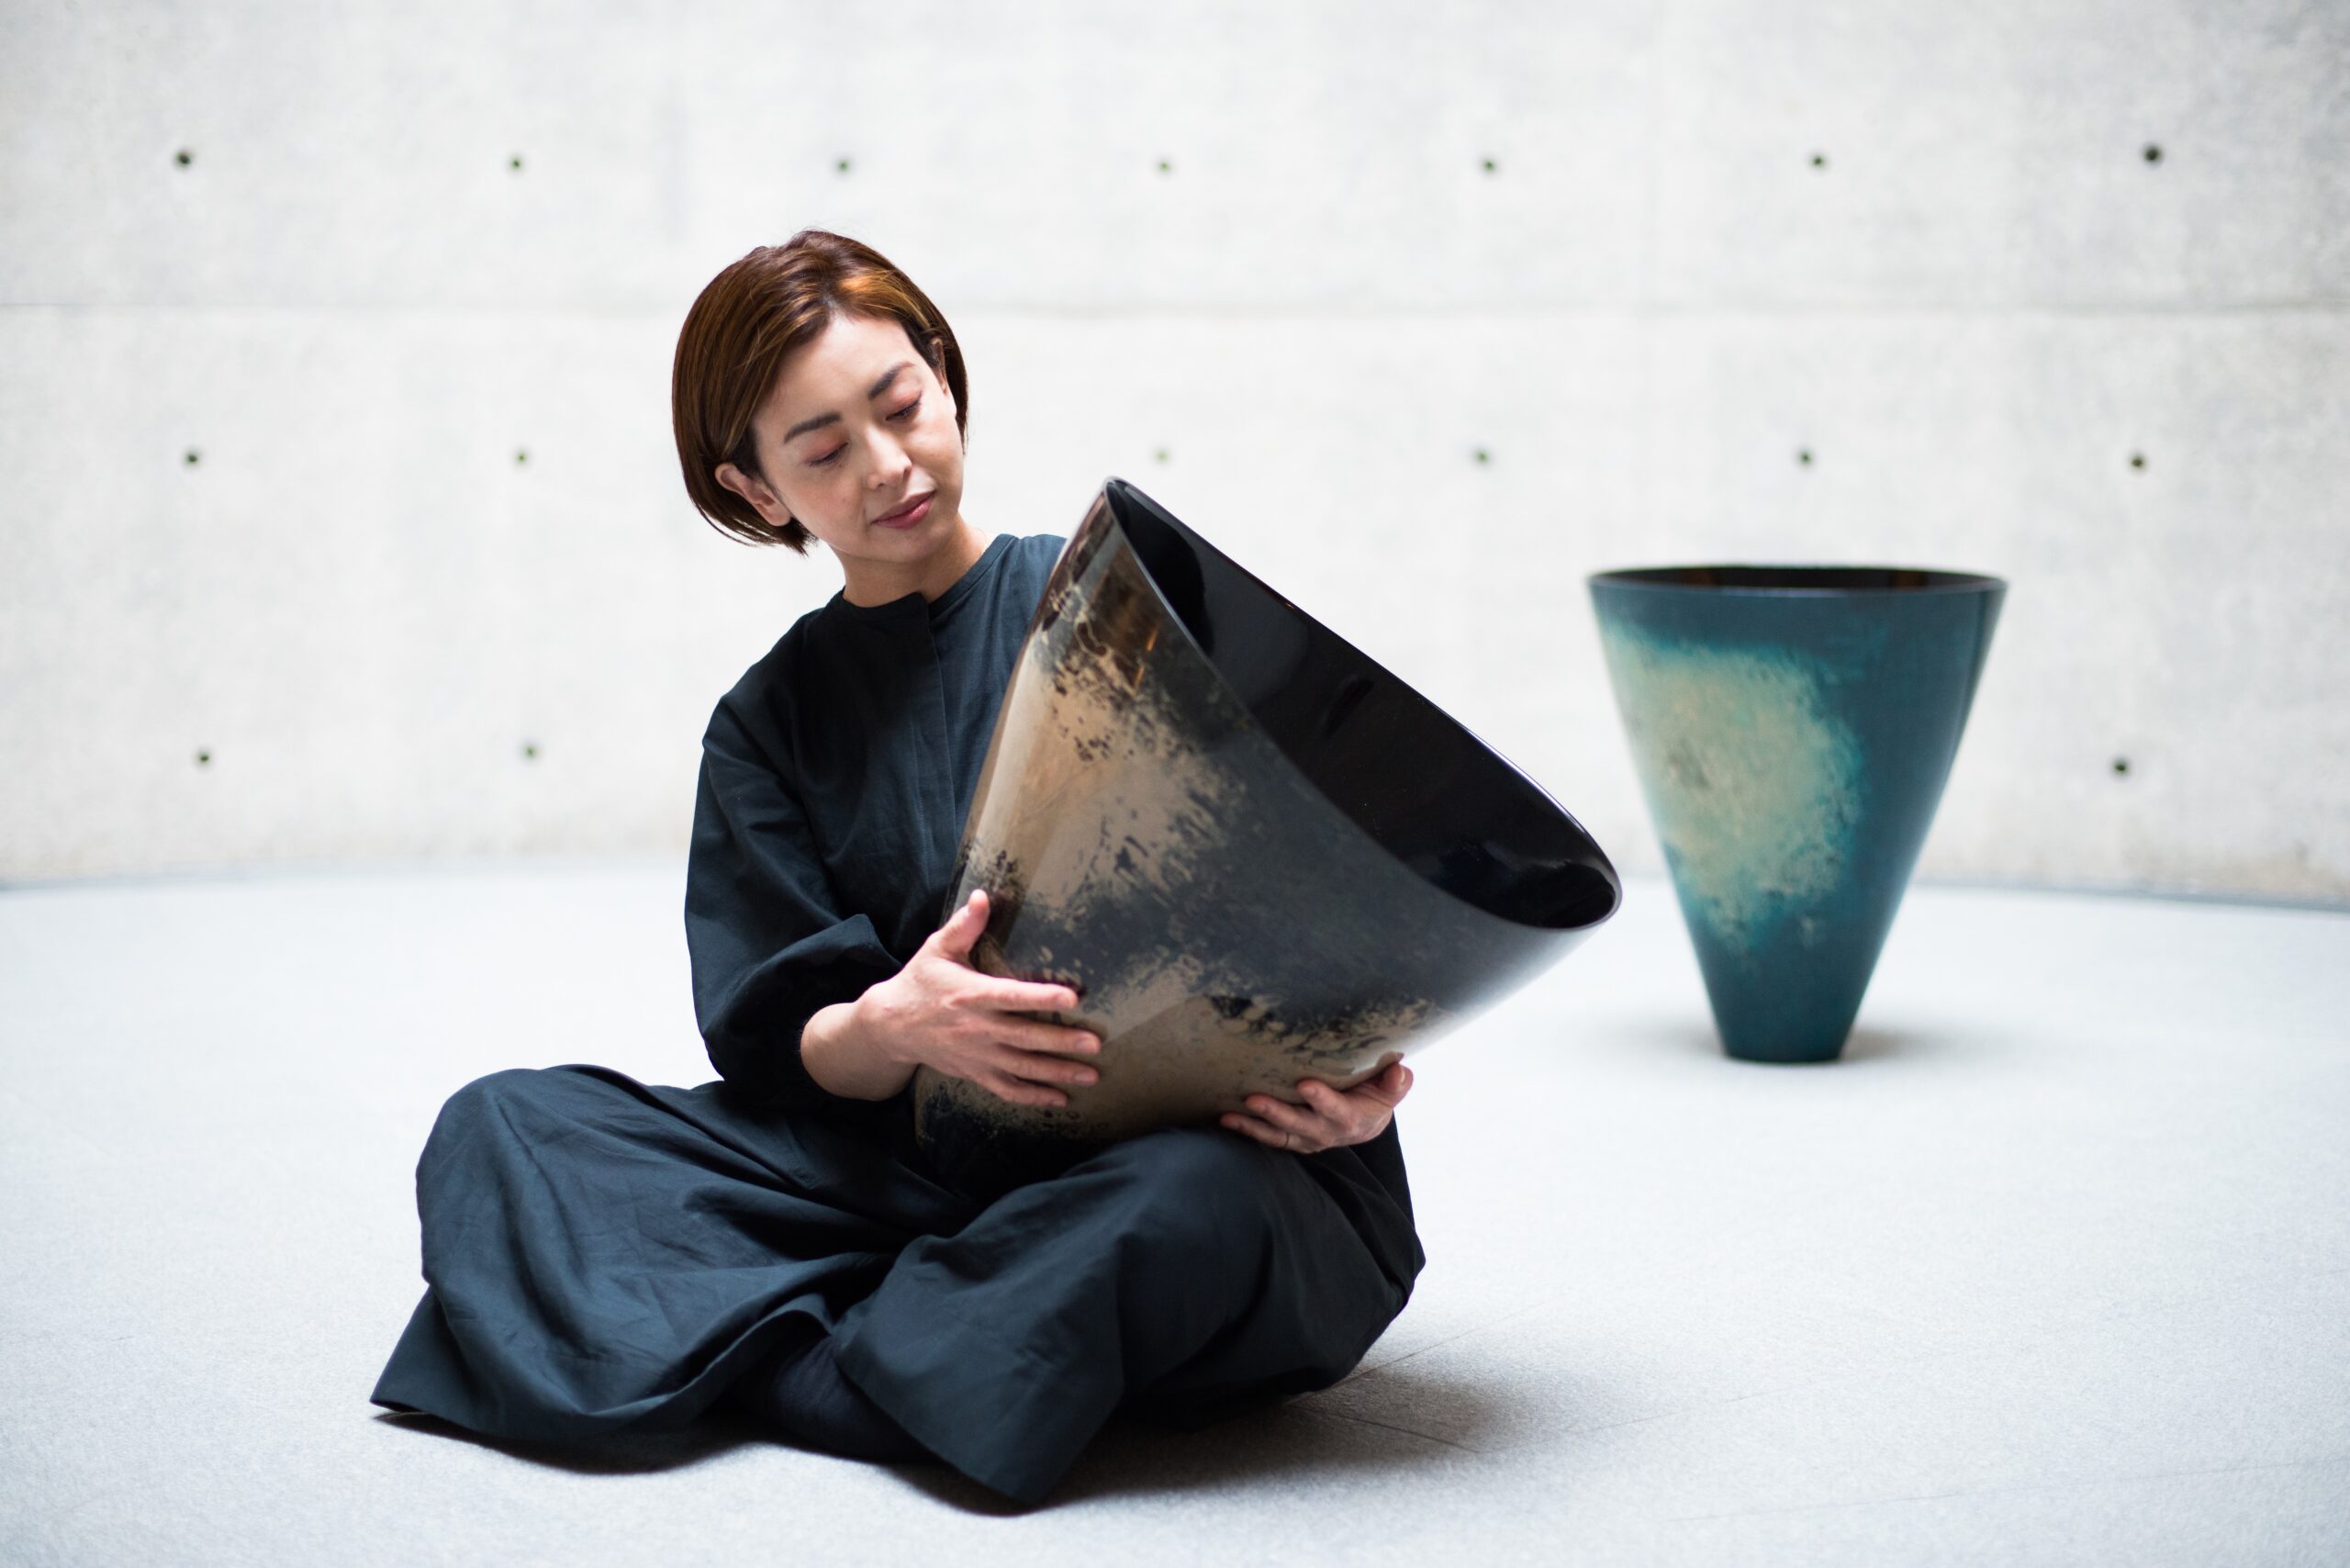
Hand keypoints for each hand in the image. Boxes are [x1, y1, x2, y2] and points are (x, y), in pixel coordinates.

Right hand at [854, 889, 1101, 1108]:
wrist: (891, 1027)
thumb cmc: (921, 982)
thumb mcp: (937, 949)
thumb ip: (963, 925)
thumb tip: (983, 895)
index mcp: (971, 996)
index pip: (1011, 996)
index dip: (1042, 997)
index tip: (1072, 997)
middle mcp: (977, 1029)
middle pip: (1025, 1037)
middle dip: (1061, 1042)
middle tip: (1094, 1043)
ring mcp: (977, 1056)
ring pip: (1022, 1068)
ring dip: (1057, 1073)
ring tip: (1090, 1076)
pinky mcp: (975, 1073)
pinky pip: (1007, 1090)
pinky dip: (1034, 1097)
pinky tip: (1061, 1099)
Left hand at [1220, 1059, 1411, 1153]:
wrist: (1365, 1121)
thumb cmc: (1375, 1095)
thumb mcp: (1390, 1089)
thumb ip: (1395, 1082)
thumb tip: (1399, 1070)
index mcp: (1351, 1118)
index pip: (1336, 1110)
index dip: (1322, 1099)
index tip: (1305, 1084)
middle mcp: (1325, 1132)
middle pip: (1299, 1125)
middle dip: (1277, 1113)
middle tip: (1254, 1098)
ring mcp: (1305, 1137)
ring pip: (1278, 1134)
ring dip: (1254, 1125)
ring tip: (1229, 1115)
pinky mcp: (1290, 1138)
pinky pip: (1268, 1137)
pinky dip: (1247, 1130)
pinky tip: (1225, 1119)